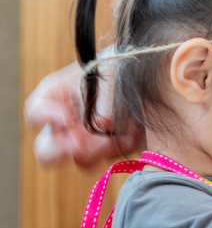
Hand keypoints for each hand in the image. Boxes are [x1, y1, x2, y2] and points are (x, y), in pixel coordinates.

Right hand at [24, 58, 142, 166]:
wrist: (160, 79)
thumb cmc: (128, 67)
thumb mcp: (114, 73)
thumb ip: (105, 97)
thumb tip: (103, 124)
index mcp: (61, 96)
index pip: (35, 112)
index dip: (45, 117)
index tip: (65, 118)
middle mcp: (71, 122)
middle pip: (47, 149)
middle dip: (59, 151)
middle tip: (78, 145)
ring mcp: (91, 139)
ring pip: (80, 159)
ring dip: (97, 152)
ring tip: (117, 135)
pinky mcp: (115, 148)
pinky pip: (109, 160)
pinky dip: (120, 150)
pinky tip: (132, 135)